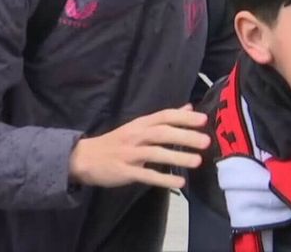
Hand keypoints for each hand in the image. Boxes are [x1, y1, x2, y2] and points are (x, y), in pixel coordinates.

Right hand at [68, 104, 210, 189]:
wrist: (84, 158)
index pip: (164, 116)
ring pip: (155, 153)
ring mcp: (129, 153)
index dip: (183, 117)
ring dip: (177, 157)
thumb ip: (163, 119)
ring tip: (197, 161)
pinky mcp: (125, 171)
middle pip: (162, 133)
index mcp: (140, 124)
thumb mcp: (138, 126)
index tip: (203, 119)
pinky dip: (163, 179)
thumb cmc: (116, 142)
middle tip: (205, 141)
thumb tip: (188, 107)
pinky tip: (179, 182)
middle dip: (184, 136)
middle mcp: (135, 136)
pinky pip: (146, 175)